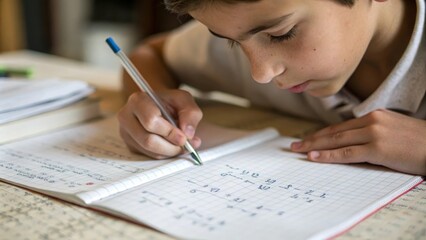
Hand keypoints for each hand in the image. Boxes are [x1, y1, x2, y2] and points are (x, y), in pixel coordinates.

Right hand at [117, 89, 202, 158]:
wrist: (165, 110)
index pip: (150, 121)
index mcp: (138, 100)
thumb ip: (190, 113)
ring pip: (149, 151)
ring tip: (182, 145)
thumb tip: (188, 133)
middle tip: (185, 144)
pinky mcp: (131, 145)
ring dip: (170, 151)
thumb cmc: (172, 103)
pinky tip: (172, 146)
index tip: (183, 137)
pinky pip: (149, 155)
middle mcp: (126, 117)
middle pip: (148, 140)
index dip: (169, 132)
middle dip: (171, 146)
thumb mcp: (185, 100)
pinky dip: (165, 154)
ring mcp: (126, 133)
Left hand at [290, 109, 425, 174]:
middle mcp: (370, 121)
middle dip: (312, 139)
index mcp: (373, 115)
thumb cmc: (417, 141)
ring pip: (336, 141)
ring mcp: (373, 134)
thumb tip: (352, 140)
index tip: (307, 138)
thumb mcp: (392, 128)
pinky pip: (347, 153)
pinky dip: (329, 156)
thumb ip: (372, 131)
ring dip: (315, 146)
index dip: (321, 133)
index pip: (340, 126)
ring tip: (299, 150)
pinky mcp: (377, 148)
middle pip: (334, 132)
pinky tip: (315, 157)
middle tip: (294, 145)